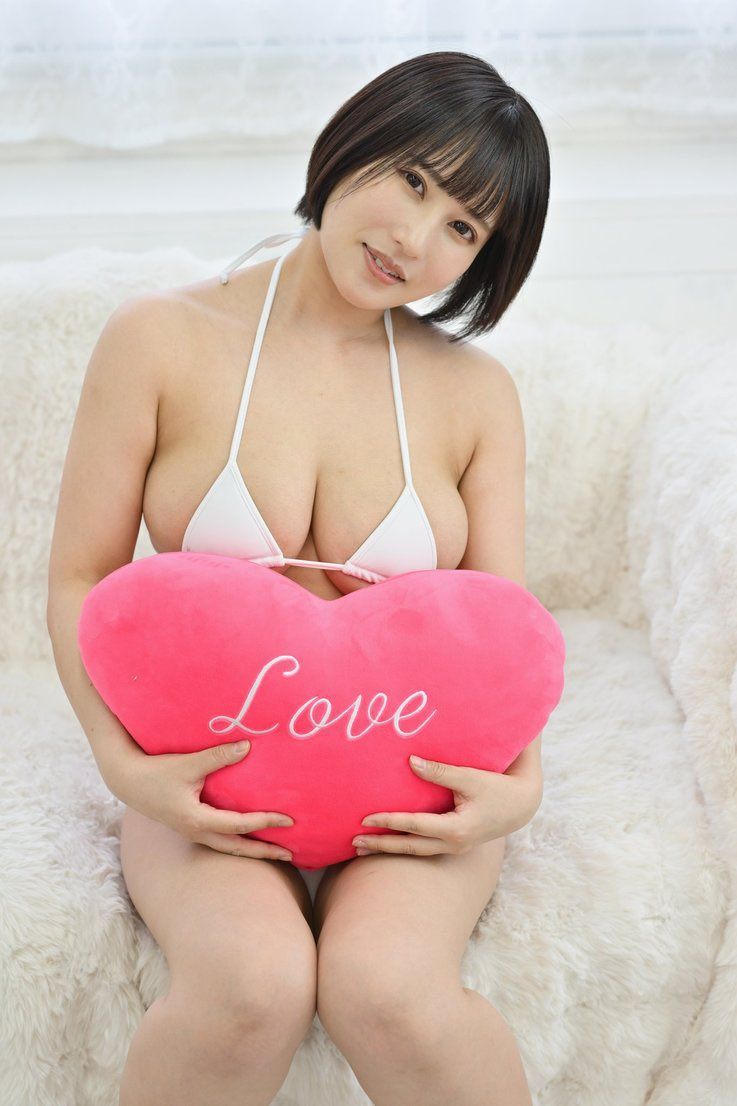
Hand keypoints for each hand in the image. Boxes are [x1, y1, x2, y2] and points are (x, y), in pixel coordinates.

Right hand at [111, 739, 294, 860]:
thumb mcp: (189, 764)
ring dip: (251, 849)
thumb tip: (247, 746)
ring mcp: (192, 833)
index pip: (241, 825)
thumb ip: (218, 756)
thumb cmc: (157, 772)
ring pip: (228, 847)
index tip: (289, 820)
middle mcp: (197, 833)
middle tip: (291, 855)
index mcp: (198, 821)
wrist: (128, 781)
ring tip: (274, 850)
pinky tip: (248, 835)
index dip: (267, 822)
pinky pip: (220, 840)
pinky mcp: (189, 827)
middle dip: (264, 852)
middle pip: (237, 848)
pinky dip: (238, 841)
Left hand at [352, 754, 541, 856]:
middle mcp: (453, 844)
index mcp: (455, 829)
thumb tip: (410, 761)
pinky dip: (405, 846)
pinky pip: (425, 848)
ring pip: (416, 851)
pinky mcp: (456, 845)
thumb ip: (440, 771)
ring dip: (390, 848)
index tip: (364, 819)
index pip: (413, 826)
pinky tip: (390, 842)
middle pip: (409, 847)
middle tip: (352, 843)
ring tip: (363, 848)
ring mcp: (455, 848)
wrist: (522, 805)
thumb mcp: (470, 777)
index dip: (387, 822)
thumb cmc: (497, 787)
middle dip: (380, 846)